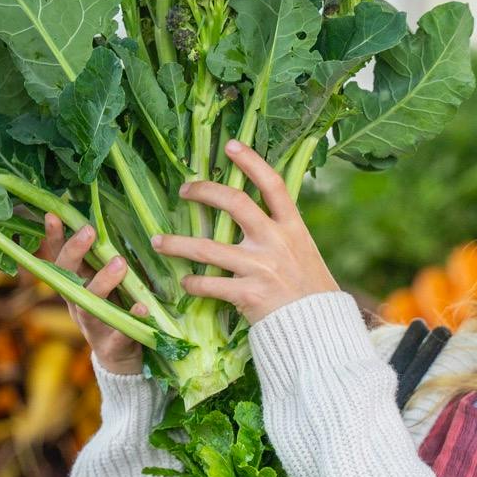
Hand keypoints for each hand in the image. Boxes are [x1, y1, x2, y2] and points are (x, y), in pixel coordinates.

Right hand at [38, 215, 145, 375]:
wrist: (120, 361)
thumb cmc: (114, 313)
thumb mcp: (105, 287)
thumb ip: (104, 263)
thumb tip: (114, 224)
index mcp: (75, 288)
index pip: (59, 259)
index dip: (53, 238)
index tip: (53, 215)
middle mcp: (78, 305)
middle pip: (67, 277)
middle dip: (75, 252)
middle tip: (90, 231)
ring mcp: (93, 326)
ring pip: (89, 304)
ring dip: (102, 282)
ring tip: (120, 263)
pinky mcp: (113, 345)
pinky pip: (120, 333)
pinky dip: (130, 319)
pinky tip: (142, 307)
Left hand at [155, 141, 338, 325]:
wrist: (320, 329)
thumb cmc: (310, 290)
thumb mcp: (304, 253)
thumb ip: (282, 233)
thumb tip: (257, 213)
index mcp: (292, 228)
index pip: (272, 184)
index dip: (251, 162)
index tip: (230, 146)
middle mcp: (276, 242)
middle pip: (234, 203)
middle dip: (204, 191)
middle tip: (185, 190)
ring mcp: (261, 267)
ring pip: (206, 249)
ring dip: (177, 244)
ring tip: (157, 242)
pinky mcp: (248, 294)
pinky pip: (210, 285)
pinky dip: (194, 283)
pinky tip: (186, 282)